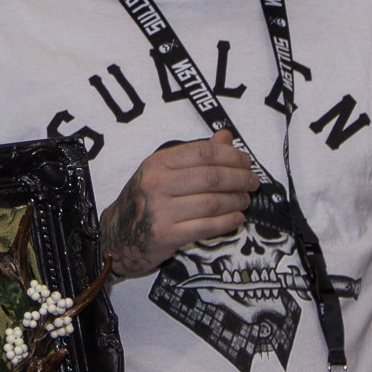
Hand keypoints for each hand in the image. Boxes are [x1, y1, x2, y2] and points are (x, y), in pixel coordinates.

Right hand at [100, 129, 258, 279]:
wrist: (118, 235)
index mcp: (157, 163)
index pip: (202, 152)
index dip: (231, 155)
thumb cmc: (145, 201)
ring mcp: (160, 211)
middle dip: (239, 179)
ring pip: (212, 202)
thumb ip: (195, 154)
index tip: (246, 161)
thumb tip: (226, 136)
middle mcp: (156, 184)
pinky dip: (228, 222)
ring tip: (245, 200)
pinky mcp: (166, 235)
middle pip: (211, 177)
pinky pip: (207, 226)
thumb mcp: (163, 172)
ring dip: (236, 201)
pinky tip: (237, 218)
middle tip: (253, 182)